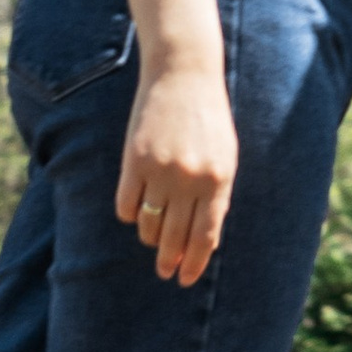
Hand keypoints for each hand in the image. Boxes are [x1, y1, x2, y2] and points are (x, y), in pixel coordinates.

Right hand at [117, 53, 238, 284]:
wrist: (184, 73)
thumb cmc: (208, 118)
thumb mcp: (224, 156)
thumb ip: (217, 195)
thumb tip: (204, 239)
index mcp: (219, 180)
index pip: (205, 236)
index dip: (194, 263)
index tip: (185, 279)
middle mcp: (191, 179)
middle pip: (175, 237)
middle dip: (169, 260)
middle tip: (164, 272)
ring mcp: (161, 170)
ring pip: (149, 224)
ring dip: (149, 236)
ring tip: (151, 238)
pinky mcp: (134, 160)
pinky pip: (126, 205)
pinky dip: (129, 214)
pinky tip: (134, 212)